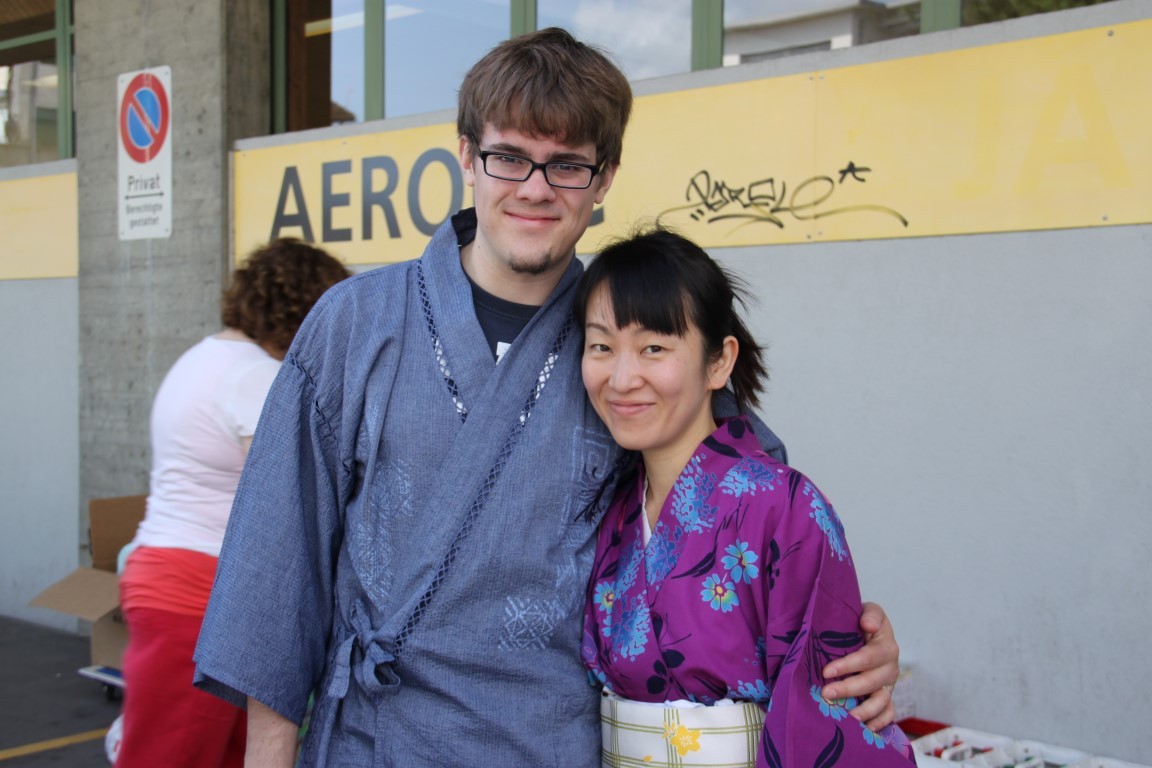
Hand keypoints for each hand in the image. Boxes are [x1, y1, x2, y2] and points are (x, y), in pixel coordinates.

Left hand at [820, 601, 898, 730]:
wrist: (868, 631)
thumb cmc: (862, 622)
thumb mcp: (869, 610)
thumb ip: (871, 614)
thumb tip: (867, 624)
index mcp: (886, 645)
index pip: (868, 657)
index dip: (848, 665)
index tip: (826, 671)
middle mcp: (890, 667)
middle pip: (872, 682)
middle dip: (848, 689)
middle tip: (826, 694)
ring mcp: (889, 684)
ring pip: (881, 701)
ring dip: (863, 711)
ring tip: (845, 718)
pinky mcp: (887, 696)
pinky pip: (888, 714)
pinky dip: (878, 723)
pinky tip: (863, 729)